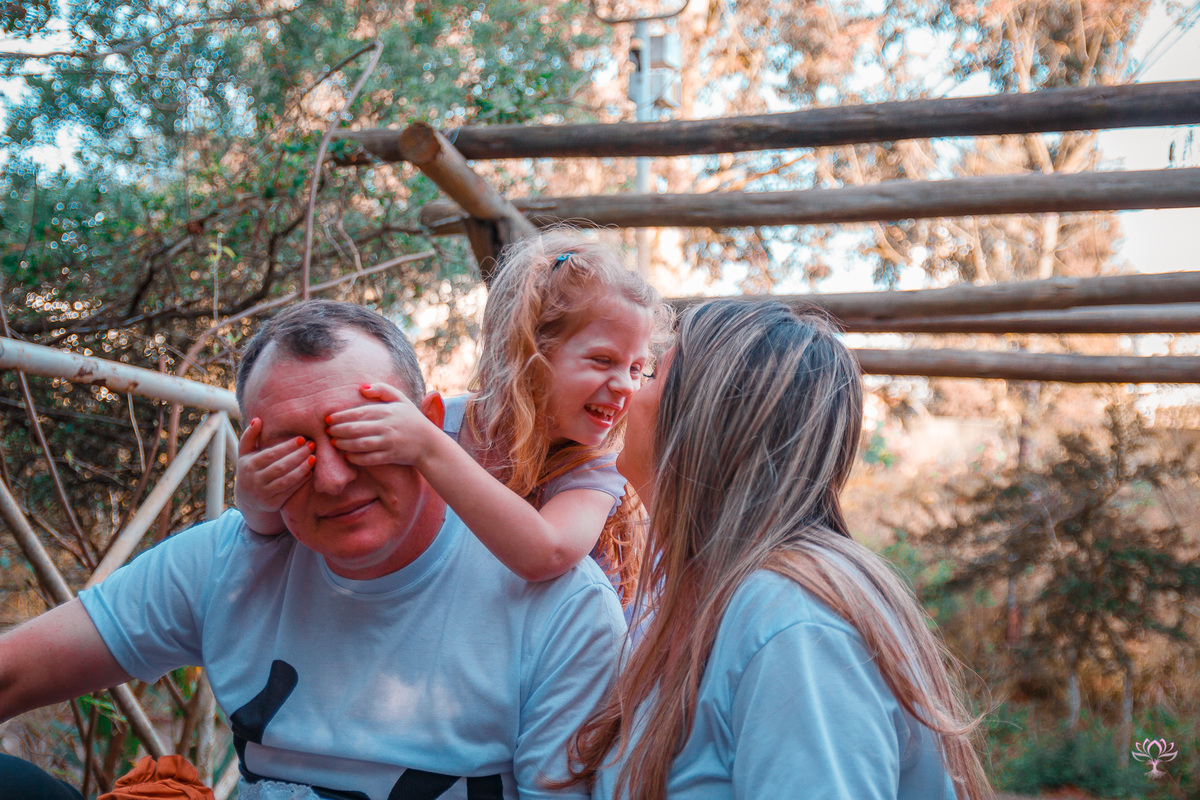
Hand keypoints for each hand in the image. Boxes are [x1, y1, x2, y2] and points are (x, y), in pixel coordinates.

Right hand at [234, 417, 314, 532]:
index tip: (302, 438)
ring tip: (314, 458)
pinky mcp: (272, 503)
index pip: (270, 454)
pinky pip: (289, 492)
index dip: (287, 447)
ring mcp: (263, 493)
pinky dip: (300, 482)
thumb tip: (258, 419)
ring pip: (286, 480)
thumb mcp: (245, 454)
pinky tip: (310, 472)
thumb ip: (249, 436)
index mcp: (248, 465)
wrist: (248, 499)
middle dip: (298, 455)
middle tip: (312, 445)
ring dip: (302, 468)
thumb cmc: (250, 469)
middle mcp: (254, 480)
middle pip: (280, 467)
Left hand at [326, 383, 437, 466]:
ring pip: (360, 444)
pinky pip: (370, 458)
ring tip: (334, 443)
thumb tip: (361, 388)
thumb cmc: (413, 419)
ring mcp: (389, 442)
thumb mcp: (401, 399)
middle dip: (338, 430)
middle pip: (356, 428)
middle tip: (327, 431)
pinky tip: (347, 456)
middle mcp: (387, 426)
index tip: (328, 418)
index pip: (358, 413)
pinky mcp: (391, 456)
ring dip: (344, 444)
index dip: (340, 416)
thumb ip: (382, 390)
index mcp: (387, 411)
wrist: (430, 443)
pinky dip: (356, 458)